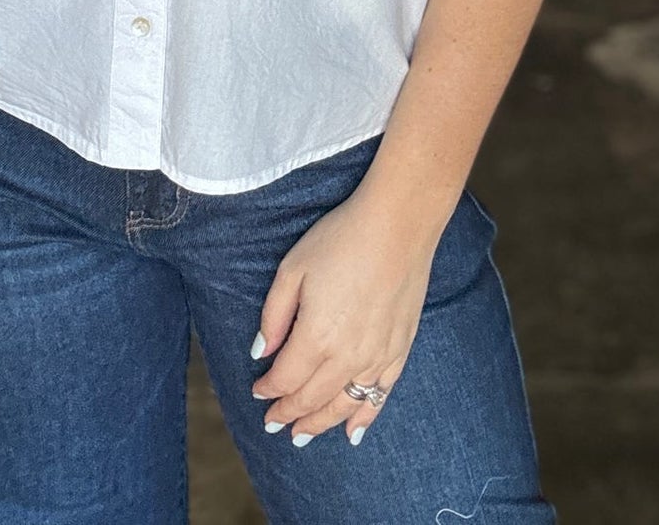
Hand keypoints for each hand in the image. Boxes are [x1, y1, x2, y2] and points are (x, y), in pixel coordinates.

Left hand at [248, 185, 441, 445]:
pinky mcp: (400, 349)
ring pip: (344, 405)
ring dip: (320, 423)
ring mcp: (377, 356)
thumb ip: (274, 315)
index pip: (285, 378)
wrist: (398, 224)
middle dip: (289, 413)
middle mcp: (347, 356)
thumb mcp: (293, 268)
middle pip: (312, 398)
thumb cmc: (341, 239)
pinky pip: (380, 396)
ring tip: (302, 436)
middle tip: (273, 424)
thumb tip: (260, 351)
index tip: (258, 393)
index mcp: (316, 336)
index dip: (268, 390)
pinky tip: (353, 432)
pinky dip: (365, 418)